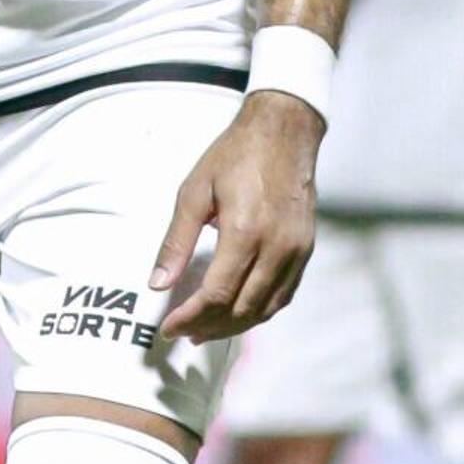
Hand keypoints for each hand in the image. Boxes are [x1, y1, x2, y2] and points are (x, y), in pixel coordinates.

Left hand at [152, 91, 323, 344]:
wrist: (284, 132)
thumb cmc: (235, 156)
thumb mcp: (194, 192)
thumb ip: (176, 241)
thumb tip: (158, 282)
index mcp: (244, 230)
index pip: (216, 294)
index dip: (190, 316)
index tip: (168, 326)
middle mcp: (276, 246)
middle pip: (241, 308)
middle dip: (208, 326)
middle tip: (182, 331)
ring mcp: (296, 250)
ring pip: (265, 308)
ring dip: (234, 326)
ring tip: (205, 330)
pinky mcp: (306, 249)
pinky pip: (284, 295)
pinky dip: (260, 312)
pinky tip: (238, 313)